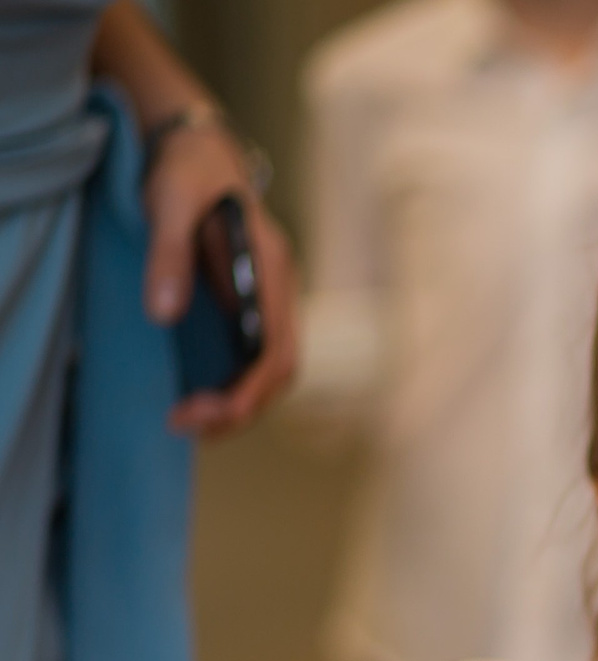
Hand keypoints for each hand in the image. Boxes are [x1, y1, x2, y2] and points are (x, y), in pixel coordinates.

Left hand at [146, 122, 299, 434]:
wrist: (197, 146)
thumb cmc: (186, 170)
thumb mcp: (170, 201)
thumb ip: (169, 255)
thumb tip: (164, 315)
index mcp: (273, 270)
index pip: (277, 351)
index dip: (248, 392)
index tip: (206, 413)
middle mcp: (280, 292)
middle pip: (279, 371)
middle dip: (239, 408)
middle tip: (185, 424)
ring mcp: (268, 301)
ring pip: (270, 371)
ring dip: (236, 404)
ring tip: (189, 419)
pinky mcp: (250, 305)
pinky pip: (253, 358)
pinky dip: (232, 386)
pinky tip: (199, 393)